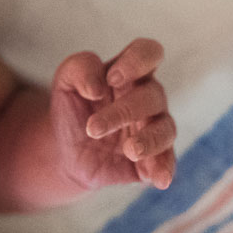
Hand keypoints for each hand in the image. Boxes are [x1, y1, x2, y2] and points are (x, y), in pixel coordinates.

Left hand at [50, 39, 176, 190]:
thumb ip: (79, 69)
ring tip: (129, 150)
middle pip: (152, 96)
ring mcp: (154, 128)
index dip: (137, 61)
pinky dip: (165, 169)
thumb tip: (97, 87)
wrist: (66, 151)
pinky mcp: (153, 158)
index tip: (112, 78)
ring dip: (148, 140)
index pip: (149, 52)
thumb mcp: (65, 82)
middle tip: (93, 129)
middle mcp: (148, 98)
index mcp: (130, 72)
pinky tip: (158, 180)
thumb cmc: (73, 109)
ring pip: (166, 128)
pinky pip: (167, 161)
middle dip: (123, 112)